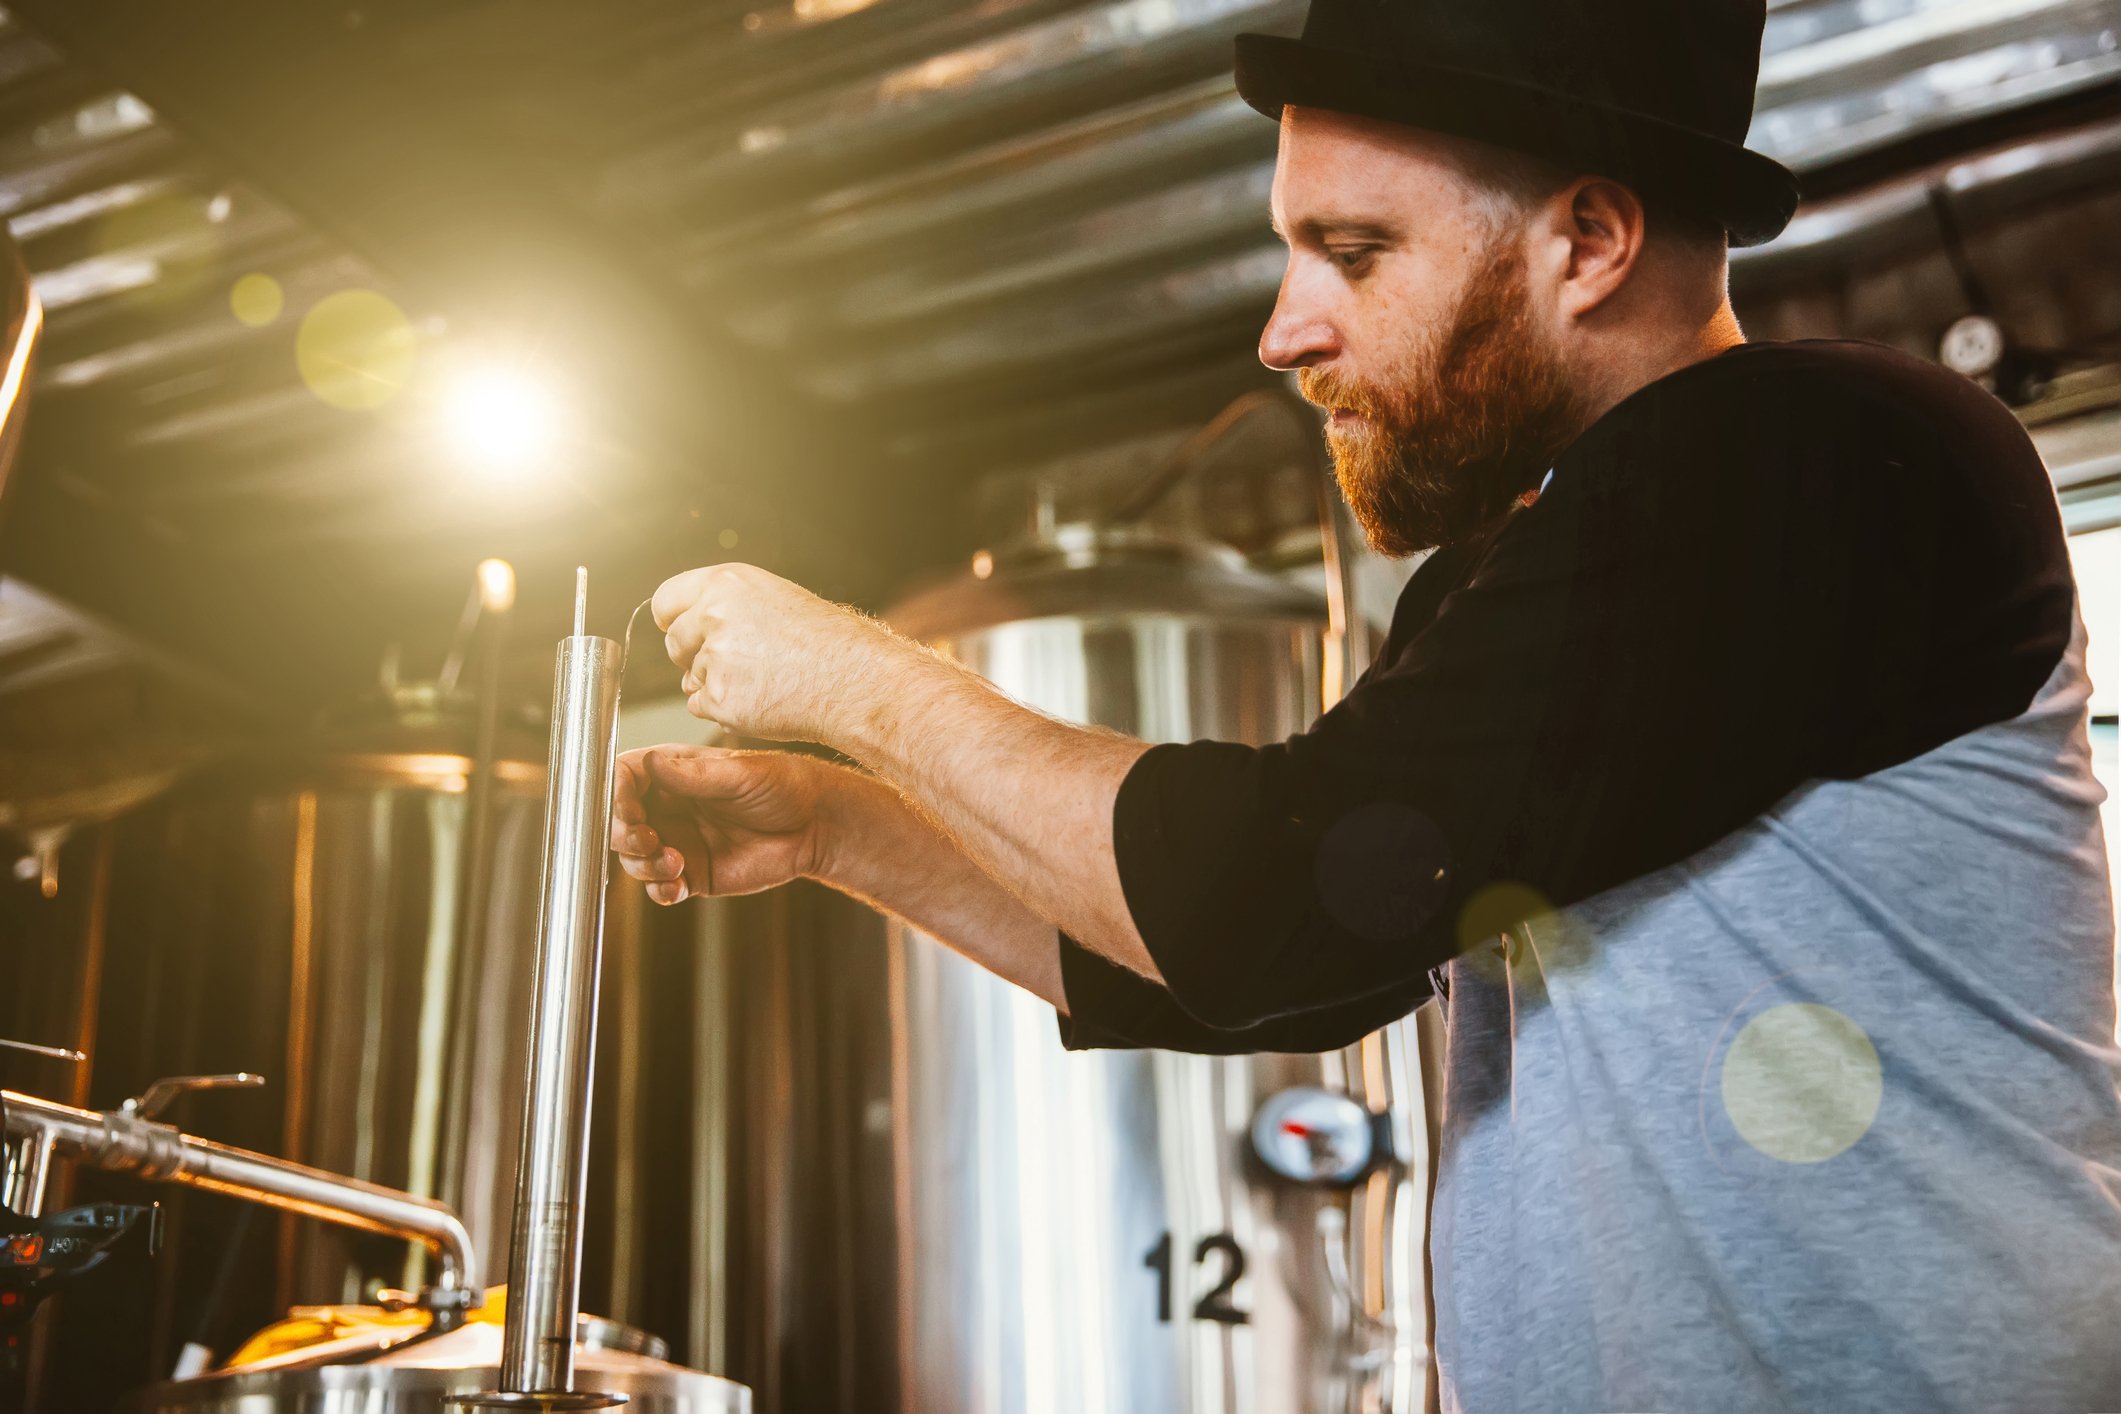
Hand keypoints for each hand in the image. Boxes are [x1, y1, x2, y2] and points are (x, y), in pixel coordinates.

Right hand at [609, 746, 828, 904]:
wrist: (815, 825)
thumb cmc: (782, 786)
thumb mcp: (740, 775)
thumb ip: (695, 775)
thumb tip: (651, 762)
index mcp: (675, 773)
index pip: (625, 778)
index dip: (617, 795)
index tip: (630, 810)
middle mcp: (669, 806)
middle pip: (619, 822)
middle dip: (625, 835)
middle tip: (650, 840)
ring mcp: (679, 841)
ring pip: (634, 858)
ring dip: (642, 866)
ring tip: (675, 864)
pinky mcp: (694, 873)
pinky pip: (661, 887)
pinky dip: (659, 891)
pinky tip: (675, 888)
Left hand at [652, 563, 913, 743]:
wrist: (855, 679)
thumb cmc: (825, 641)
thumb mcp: (773, 598)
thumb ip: (725, 605)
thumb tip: (683, 632)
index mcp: (727, 582)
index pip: (665, 600)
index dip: (674, 620)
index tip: (685, 632)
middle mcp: (714, 614)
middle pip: (674, 643)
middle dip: (696, 656)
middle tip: (742, 663)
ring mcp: (715, 658)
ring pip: (690, 678)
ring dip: (716, 685)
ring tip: (764, 681)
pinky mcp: (720, 698)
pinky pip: (700, 707)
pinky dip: (723, 710)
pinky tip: (761, 700)